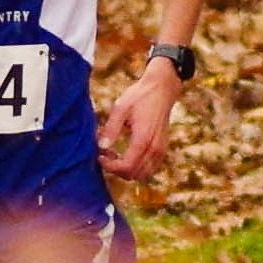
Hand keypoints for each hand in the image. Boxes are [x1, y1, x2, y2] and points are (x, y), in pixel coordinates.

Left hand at [97, 59, 180, 179]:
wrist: (162, 88)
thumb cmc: (140, 96)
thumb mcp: (120, 108)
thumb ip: (110, 129)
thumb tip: (100, 147)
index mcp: (142, 139)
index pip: (126, 167)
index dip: (110, 166)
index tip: (100, 155)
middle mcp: (154, 148)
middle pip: (134, 174)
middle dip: (116, 169)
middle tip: (105, 154)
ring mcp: (161, 150)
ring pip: (143, 174)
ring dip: (127, 170)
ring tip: (115, 155)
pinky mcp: (163, 149)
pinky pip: (150, 168)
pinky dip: (137, 167)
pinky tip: (127, 153)